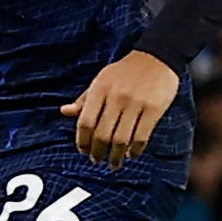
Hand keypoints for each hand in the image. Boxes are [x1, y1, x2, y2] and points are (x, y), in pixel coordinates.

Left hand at [62, 51, 181, 166]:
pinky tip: (131, 154)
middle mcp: (116, 97)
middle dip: (98, 152)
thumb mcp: (101, 80)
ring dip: (116, 156)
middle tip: (97, 160)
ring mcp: (136, 104)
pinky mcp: (153, 109)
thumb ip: (84, 99)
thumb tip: (64, 112)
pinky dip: (135, 150)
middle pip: (102, 135)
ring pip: (121, 140)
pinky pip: (141, 137)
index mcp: (100, 89)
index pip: (85, 122)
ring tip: (114, 163)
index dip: (82, 141)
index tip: (83, 151)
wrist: (157, 56)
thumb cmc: (125, 71)